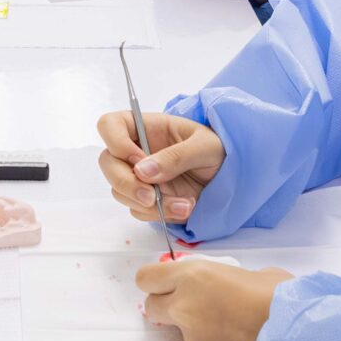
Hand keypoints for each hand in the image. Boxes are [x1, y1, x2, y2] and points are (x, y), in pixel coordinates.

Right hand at [95, 108, 225, 226]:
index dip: (115, 142)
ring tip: (185, 204)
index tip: (137, 159)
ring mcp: (140, 177)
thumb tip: (143, 171)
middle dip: (126, 183)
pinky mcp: (148, 199)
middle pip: (107, 163)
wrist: (233, 178)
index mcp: (147, 127)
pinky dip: (159, 215)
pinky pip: (139, 210)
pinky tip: (184, 208)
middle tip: (152, 196)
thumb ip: (176, 156)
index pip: (110, 125)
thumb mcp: (205, 147)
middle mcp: (137, 151)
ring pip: (120, 191)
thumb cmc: (220, 151)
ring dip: (148, 204)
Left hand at [135, 261, 291, 340]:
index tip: (167, 284)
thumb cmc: (286, 300)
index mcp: (195, 277)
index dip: (156, 281)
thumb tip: (233, 287)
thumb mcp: (260, 275)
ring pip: (182, 335)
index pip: (147, 278)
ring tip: (237, 331)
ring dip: (200, 332)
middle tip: (195, 307)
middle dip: (168, 307)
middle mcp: (185, 309)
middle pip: (152, 307)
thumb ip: (233, 279)